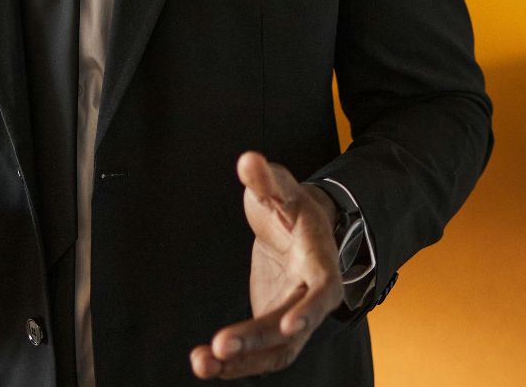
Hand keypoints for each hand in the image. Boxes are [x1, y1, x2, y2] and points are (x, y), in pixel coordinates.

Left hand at [189, 152, 344, 379]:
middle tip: (220, 346)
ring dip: (242, 364)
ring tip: (202, 363)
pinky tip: (204, 362)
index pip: (323, 288)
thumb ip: (264, 178)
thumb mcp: (278, 185)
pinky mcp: (274, 324)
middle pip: (292, 329)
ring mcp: (294, 313)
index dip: (310, 309)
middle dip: (258, 341)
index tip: (290, 327)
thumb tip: (248, 161)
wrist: (297, 225)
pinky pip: (258, 353)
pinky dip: (234, 363)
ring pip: (276, 351)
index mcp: (320, 258)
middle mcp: (312, 293)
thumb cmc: (291, 203)